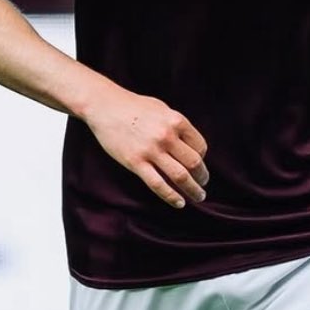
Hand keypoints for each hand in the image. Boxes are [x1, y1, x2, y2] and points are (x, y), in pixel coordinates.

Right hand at [84, 89, 209, 207]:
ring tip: (198, 197)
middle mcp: (167, 136)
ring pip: (180, 176)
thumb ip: (176, 126)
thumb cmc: (134, 106)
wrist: (105, 106)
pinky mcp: (135, 162)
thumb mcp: (162, 109)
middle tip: (203, 184)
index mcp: (176, 120)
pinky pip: (158, 184)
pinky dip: (171, 197)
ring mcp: (151, 150)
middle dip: (202, 177)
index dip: (203, 158)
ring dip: (193, 190)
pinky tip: (179, 203)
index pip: (200, 146)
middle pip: (194, 163)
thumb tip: (189, 145)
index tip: (198, 164)